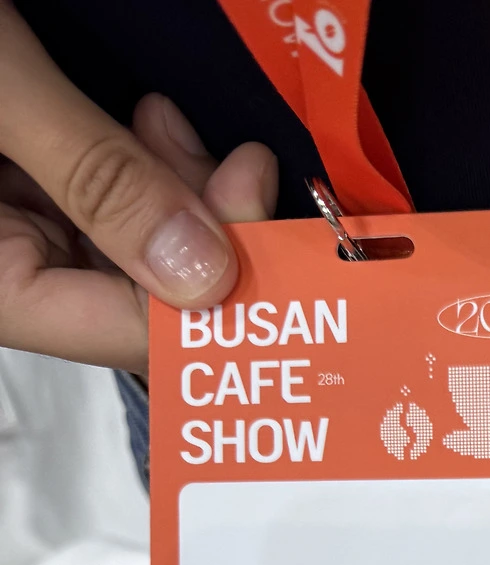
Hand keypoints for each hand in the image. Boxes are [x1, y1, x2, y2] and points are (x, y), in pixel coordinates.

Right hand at [0, 1, 275, 371]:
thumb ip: (93, 176)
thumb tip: (199, 272)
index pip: (116, 328)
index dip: (205, 297)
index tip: (269, 239)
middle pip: (128, 288)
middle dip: (200, 234)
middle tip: (242, 168)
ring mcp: (6, 213)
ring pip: (123, 241)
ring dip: (175, 191)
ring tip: (167, 121)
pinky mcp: (19, 162)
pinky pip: (95, 190)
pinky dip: (137, 159)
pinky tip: (146, 116)